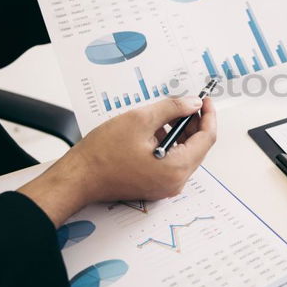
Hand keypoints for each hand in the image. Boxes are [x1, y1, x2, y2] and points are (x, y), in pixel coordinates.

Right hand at [18, 96, 216, 225]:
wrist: (77, 178)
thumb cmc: (103, 154)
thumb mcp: (140, 120)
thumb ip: (172, 109)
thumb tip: (193, 103)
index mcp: (176, 168)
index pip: (207, 138)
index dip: (208, 115)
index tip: (206, 100)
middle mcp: (175, 182)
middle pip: (198, 147)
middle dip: (195, 122)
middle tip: (188, 102)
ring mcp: (165, 186)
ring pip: (185, 153)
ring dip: (182, 132)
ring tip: (170, 113)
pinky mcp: (155, 185)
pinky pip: (172, 161)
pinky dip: (170, 143)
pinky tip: (158, 128)